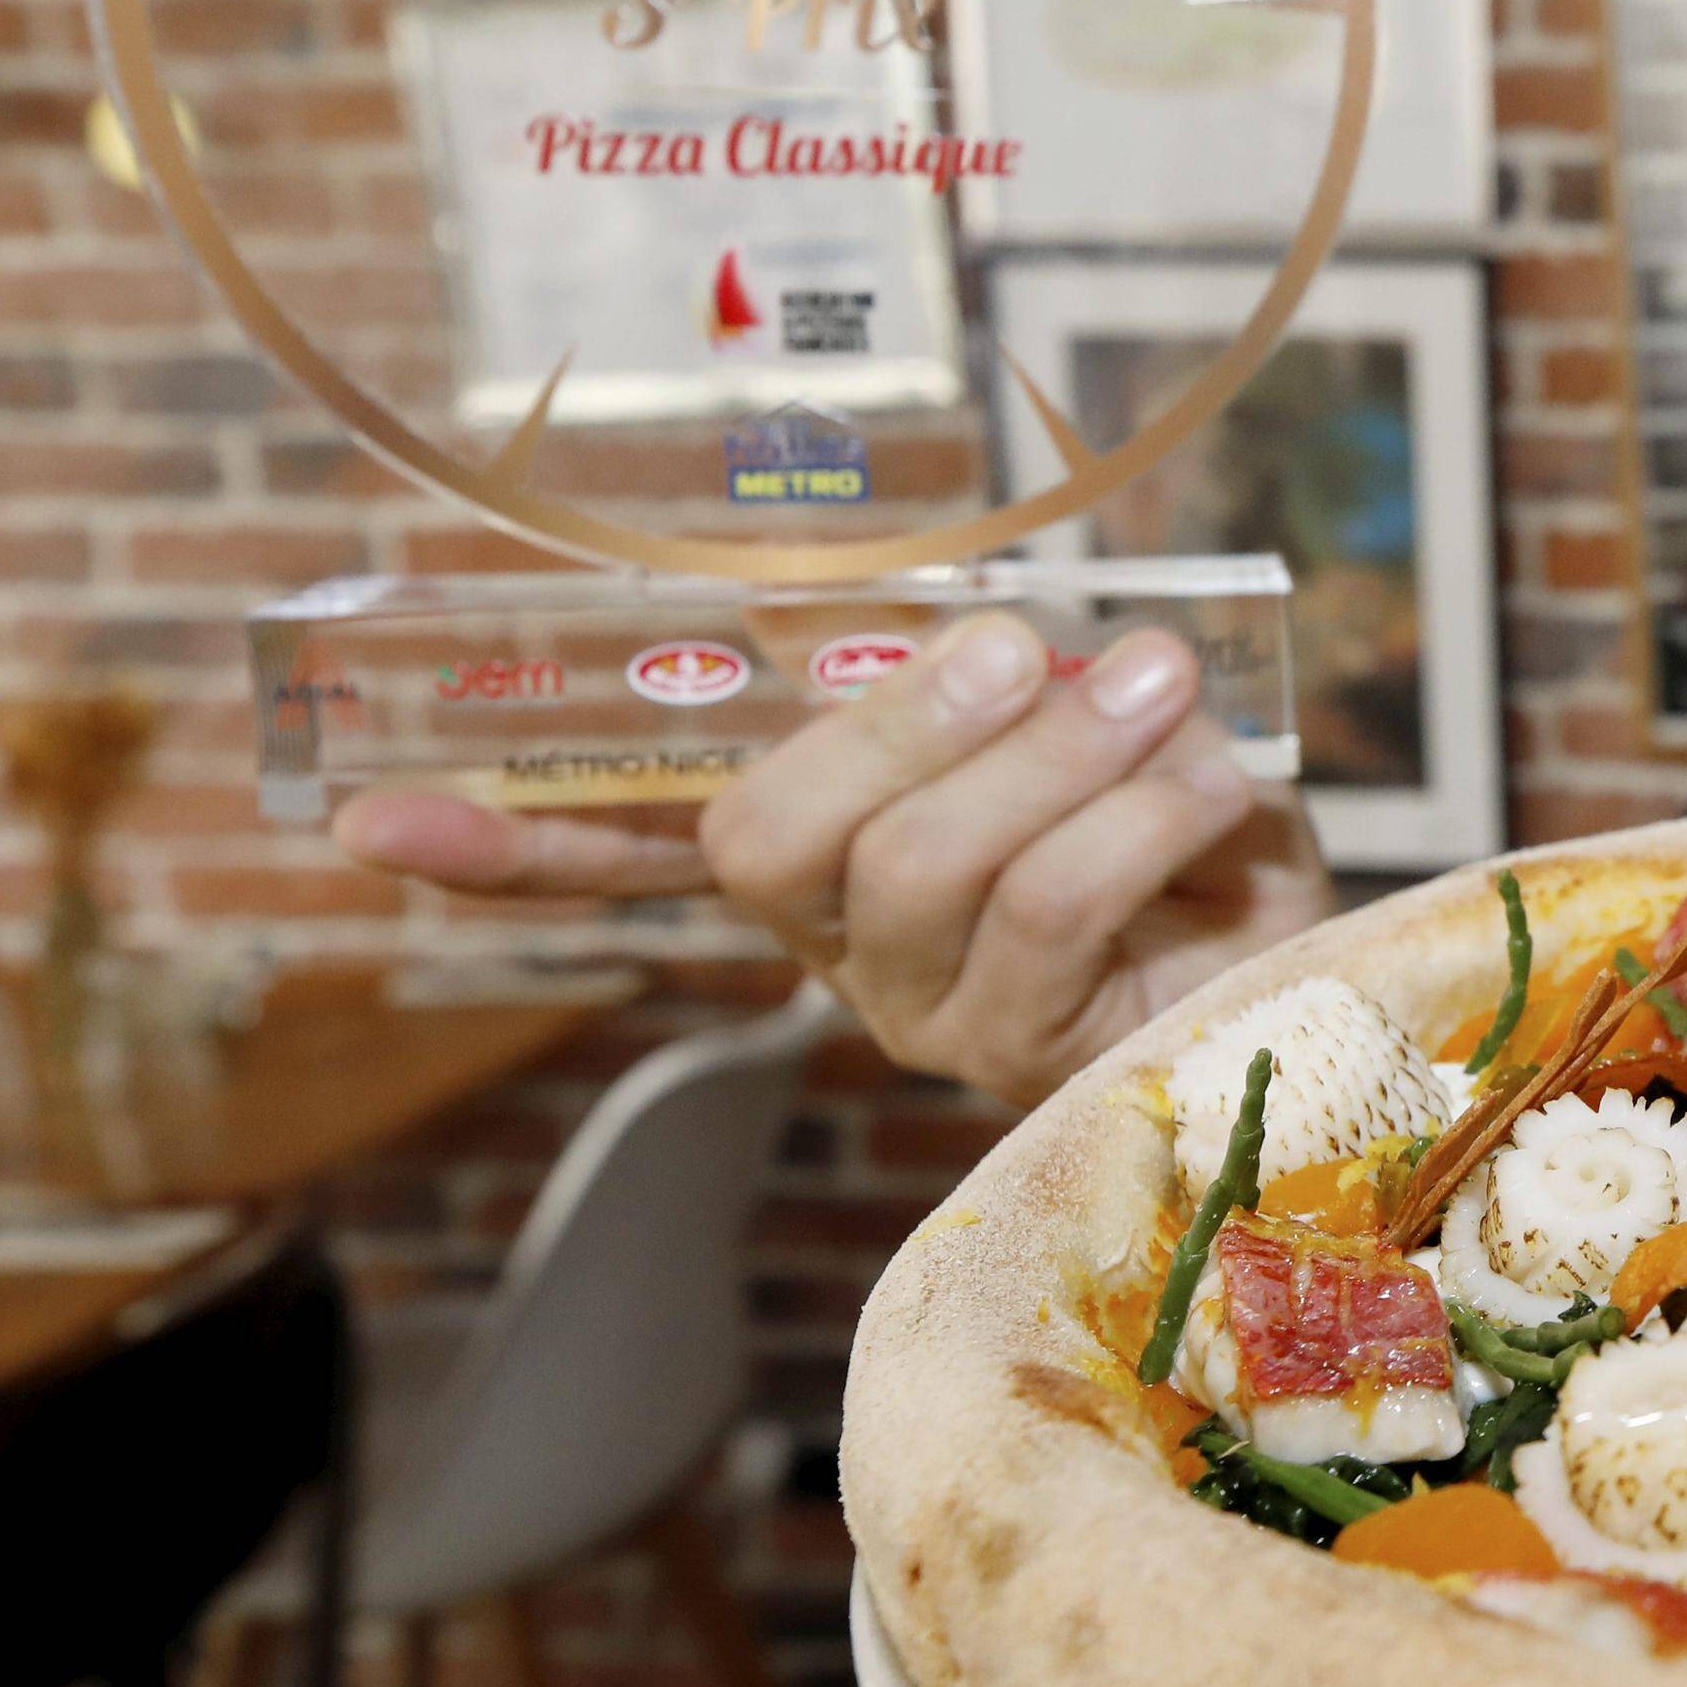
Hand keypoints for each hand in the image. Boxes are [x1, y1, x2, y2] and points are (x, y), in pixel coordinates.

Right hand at [331, 611, 1330, 1104]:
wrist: (1326, 932)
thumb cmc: (1182, 807)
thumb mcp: (1077, 708)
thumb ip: (989, 668)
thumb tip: (968, 625)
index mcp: (819, 853)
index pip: (620, 854)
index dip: (501, 842)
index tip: (360, 818)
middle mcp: (841, 950)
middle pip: (777, 840)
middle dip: (900, 723)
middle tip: (1022, 647)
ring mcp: (930, 1016)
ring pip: (927, 870)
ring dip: (1058, 756)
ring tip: (1159, 688)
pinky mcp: (1038, 1062)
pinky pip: (1058, 917)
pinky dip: (1148, 818)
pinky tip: (1215, 783)